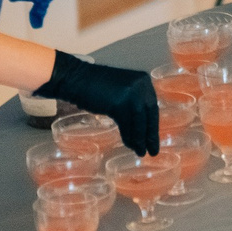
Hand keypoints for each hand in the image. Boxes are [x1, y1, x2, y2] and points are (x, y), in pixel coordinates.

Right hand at [35, 52, 160, 155]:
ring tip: (140, 152)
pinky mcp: (119, 103)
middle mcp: (141, 85)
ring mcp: (131, 93)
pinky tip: (128, 145)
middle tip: (153, 152)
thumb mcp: (123, 91)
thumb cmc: (97, 87)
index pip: (152, 107)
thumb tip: (144, 128)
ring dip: (139, 139)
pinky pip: (127, 124)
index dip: (153, 125)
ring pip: (139, 122)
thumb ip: (134, 103)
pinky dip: (128, 136)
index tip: (154, 140)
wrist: (77, 78)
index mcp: (144, 81)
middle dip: (150, 135)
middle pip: (149, 115)